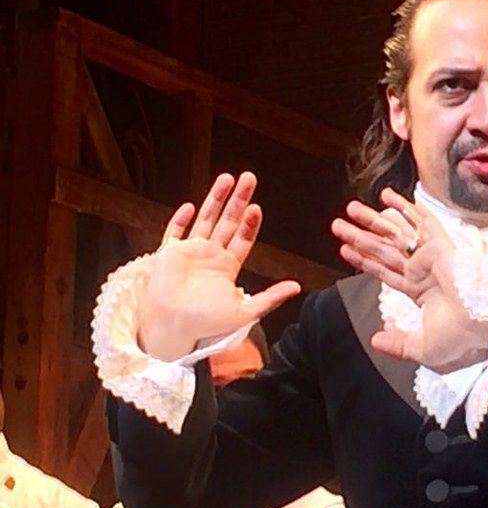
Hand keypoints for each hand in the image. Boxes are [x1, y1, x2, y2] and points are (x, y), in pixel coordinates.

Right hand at [141, 172, 300, 360]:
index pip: (243, 237)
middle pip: (227, 221)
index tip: (257, 207)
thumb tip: (297, 287)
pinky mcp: (169, 255)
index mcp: (228, 266)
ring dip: (216, 199)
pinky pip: (174, 232)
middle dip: (239, 200)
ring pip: (206, 219)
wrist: (176, 329)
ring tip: (227, 178)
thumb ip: (271, 298)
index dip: (250, 222)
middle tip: (249, 178)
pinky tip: (190, 206)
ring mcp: (190, 253)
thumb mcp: (245, 311)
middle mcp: (210, 256)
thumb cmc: (208, 324)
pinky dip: (180, 220)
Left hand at [331, 188, 487, 371]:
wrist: (485, 330)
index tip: (344, 250)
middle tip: (338, 223)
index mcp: (420, 292)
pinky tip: (387, 196)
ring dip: (373, 220)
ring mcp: (432, 258)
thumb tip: (375, 340)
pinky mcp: (442, 248)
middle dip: (360, 235)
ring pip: (396, 235)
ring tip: (350, 207)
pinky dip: (407, 208)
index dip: (363, 260)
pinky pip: (423, 223)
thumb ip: (398, 345)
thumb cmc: (460, 342)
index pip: (385, 271)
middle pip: (384, 249)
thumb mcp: (421, 349)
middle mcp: (424, 271)